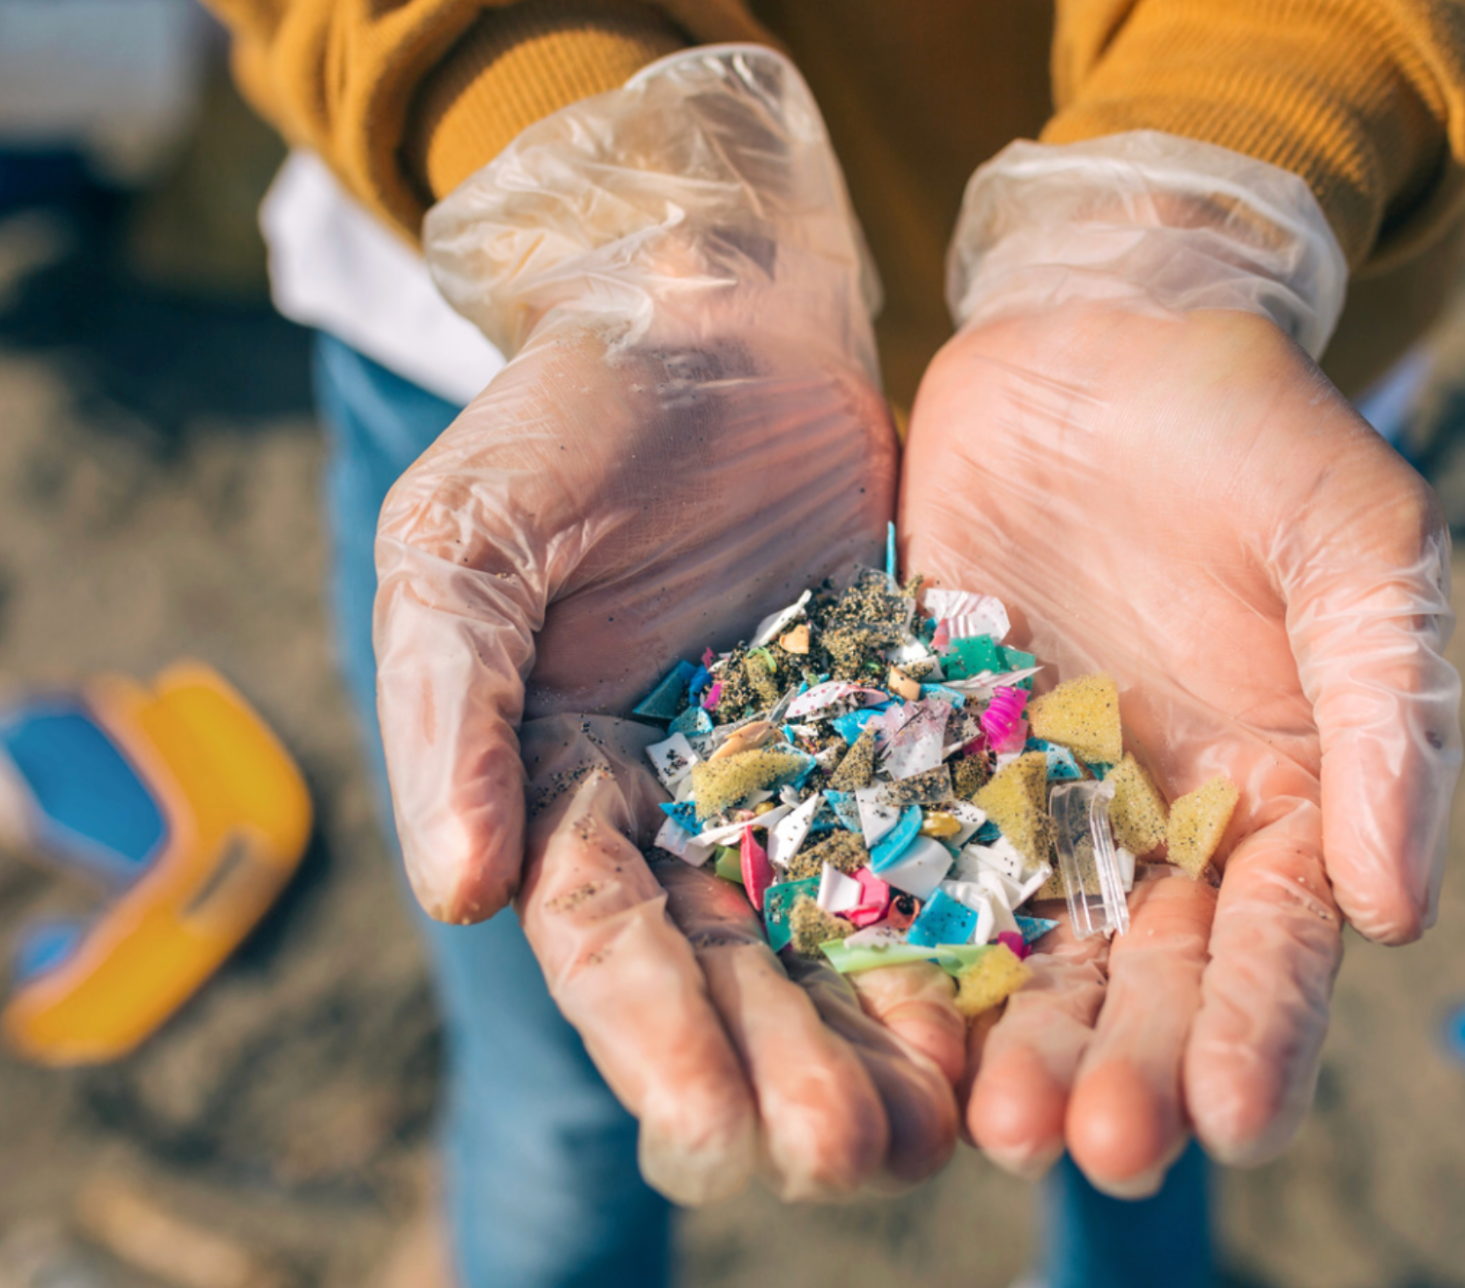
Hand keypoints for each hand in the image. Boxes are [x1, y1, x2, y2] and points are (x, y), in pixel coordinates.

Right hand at [376, 47, 958, 1203]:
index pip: (602, 936)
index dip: (652, 1034)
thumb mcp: (467, 539)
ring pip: (842, 933)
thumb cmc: (568, 413)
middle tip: (850, 1156)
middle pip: (732, 969)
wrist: (719, 309)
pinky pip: (941, 841)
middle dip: (785, 1067)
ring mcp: (800, 777)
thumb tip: (457, 892)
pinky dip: (969, 925)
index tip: (712, 1124)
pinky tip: (1015, 1003)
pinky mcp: (904, 732)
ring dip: (884, 1037)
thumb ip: (450, 709)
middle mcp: (680, 810)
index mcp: (559, 784)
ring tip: (946, 1127)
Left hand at [906, 134, 1458, 1193]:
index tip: (1235, 1120)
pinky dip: (901, 949)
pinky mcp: (930, 759)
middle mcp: (1161, 830)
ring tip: (988, 1123)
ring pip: (1027, 955)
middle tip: (1090, 1145)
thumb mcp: (1355, 544)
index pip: (1281, 943)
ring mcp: (1038, 804)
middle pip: (1148, 981)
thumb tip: (1402, 913)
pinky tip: (878, 1024)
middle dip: (1126, 1069)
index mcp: (1286, 797)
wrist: (1094, 331)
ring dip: (1011, 1044)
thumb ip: (1388, 716)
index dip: (1263, 1033)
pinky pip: (912, 868)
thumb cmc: (1252, 428)